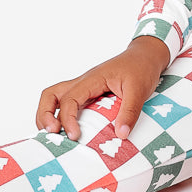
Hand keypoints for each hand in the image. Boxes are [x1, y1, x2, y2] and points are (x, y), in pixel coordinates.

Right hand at [36, 37, 171, 141]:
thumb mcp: (139, 90)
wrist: (146, 55)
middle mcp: (83, 82)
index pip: (69, 99)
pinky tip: (69, 130)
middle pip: (50, 94)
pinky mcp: (88, 93)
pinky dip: (61, 115)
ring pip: (54, 97)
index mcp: (92, 79)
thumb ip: (130, 111)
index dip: (67, 119)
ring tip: (55, 135)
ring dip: (48, 115)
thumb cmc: (142, 68)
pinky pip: (67, 102)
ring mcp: (84, 87)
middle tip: (53, 134)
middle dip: (45, 115)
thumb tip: (120, 134)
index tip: (75, 136)